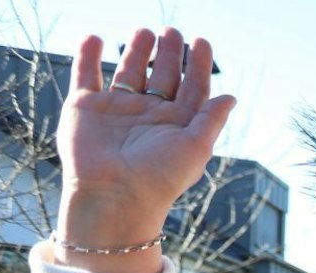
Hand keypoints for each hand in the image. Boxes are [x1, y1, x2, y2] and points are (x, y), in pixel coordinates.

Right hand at [56, 28, 234, 272]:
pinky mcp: (84, 108)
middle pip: (162, 76)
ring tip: (143, 32)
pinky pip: (85, 76)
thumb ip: (212, 120)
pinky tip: (95, 38)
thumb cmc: (160, 178)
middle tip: (172, 31)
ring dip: (135, 51)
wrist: (115, 196)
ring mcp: (116, 111)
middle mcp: (148, 116)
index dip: (198, 65)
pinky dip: (87, 56)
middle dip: (168, 54)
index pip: (191, 87)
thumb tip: (231, 96)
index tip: (201, 41)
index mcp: (177, 125)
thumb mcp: (196, 147)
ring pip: (128, 72)